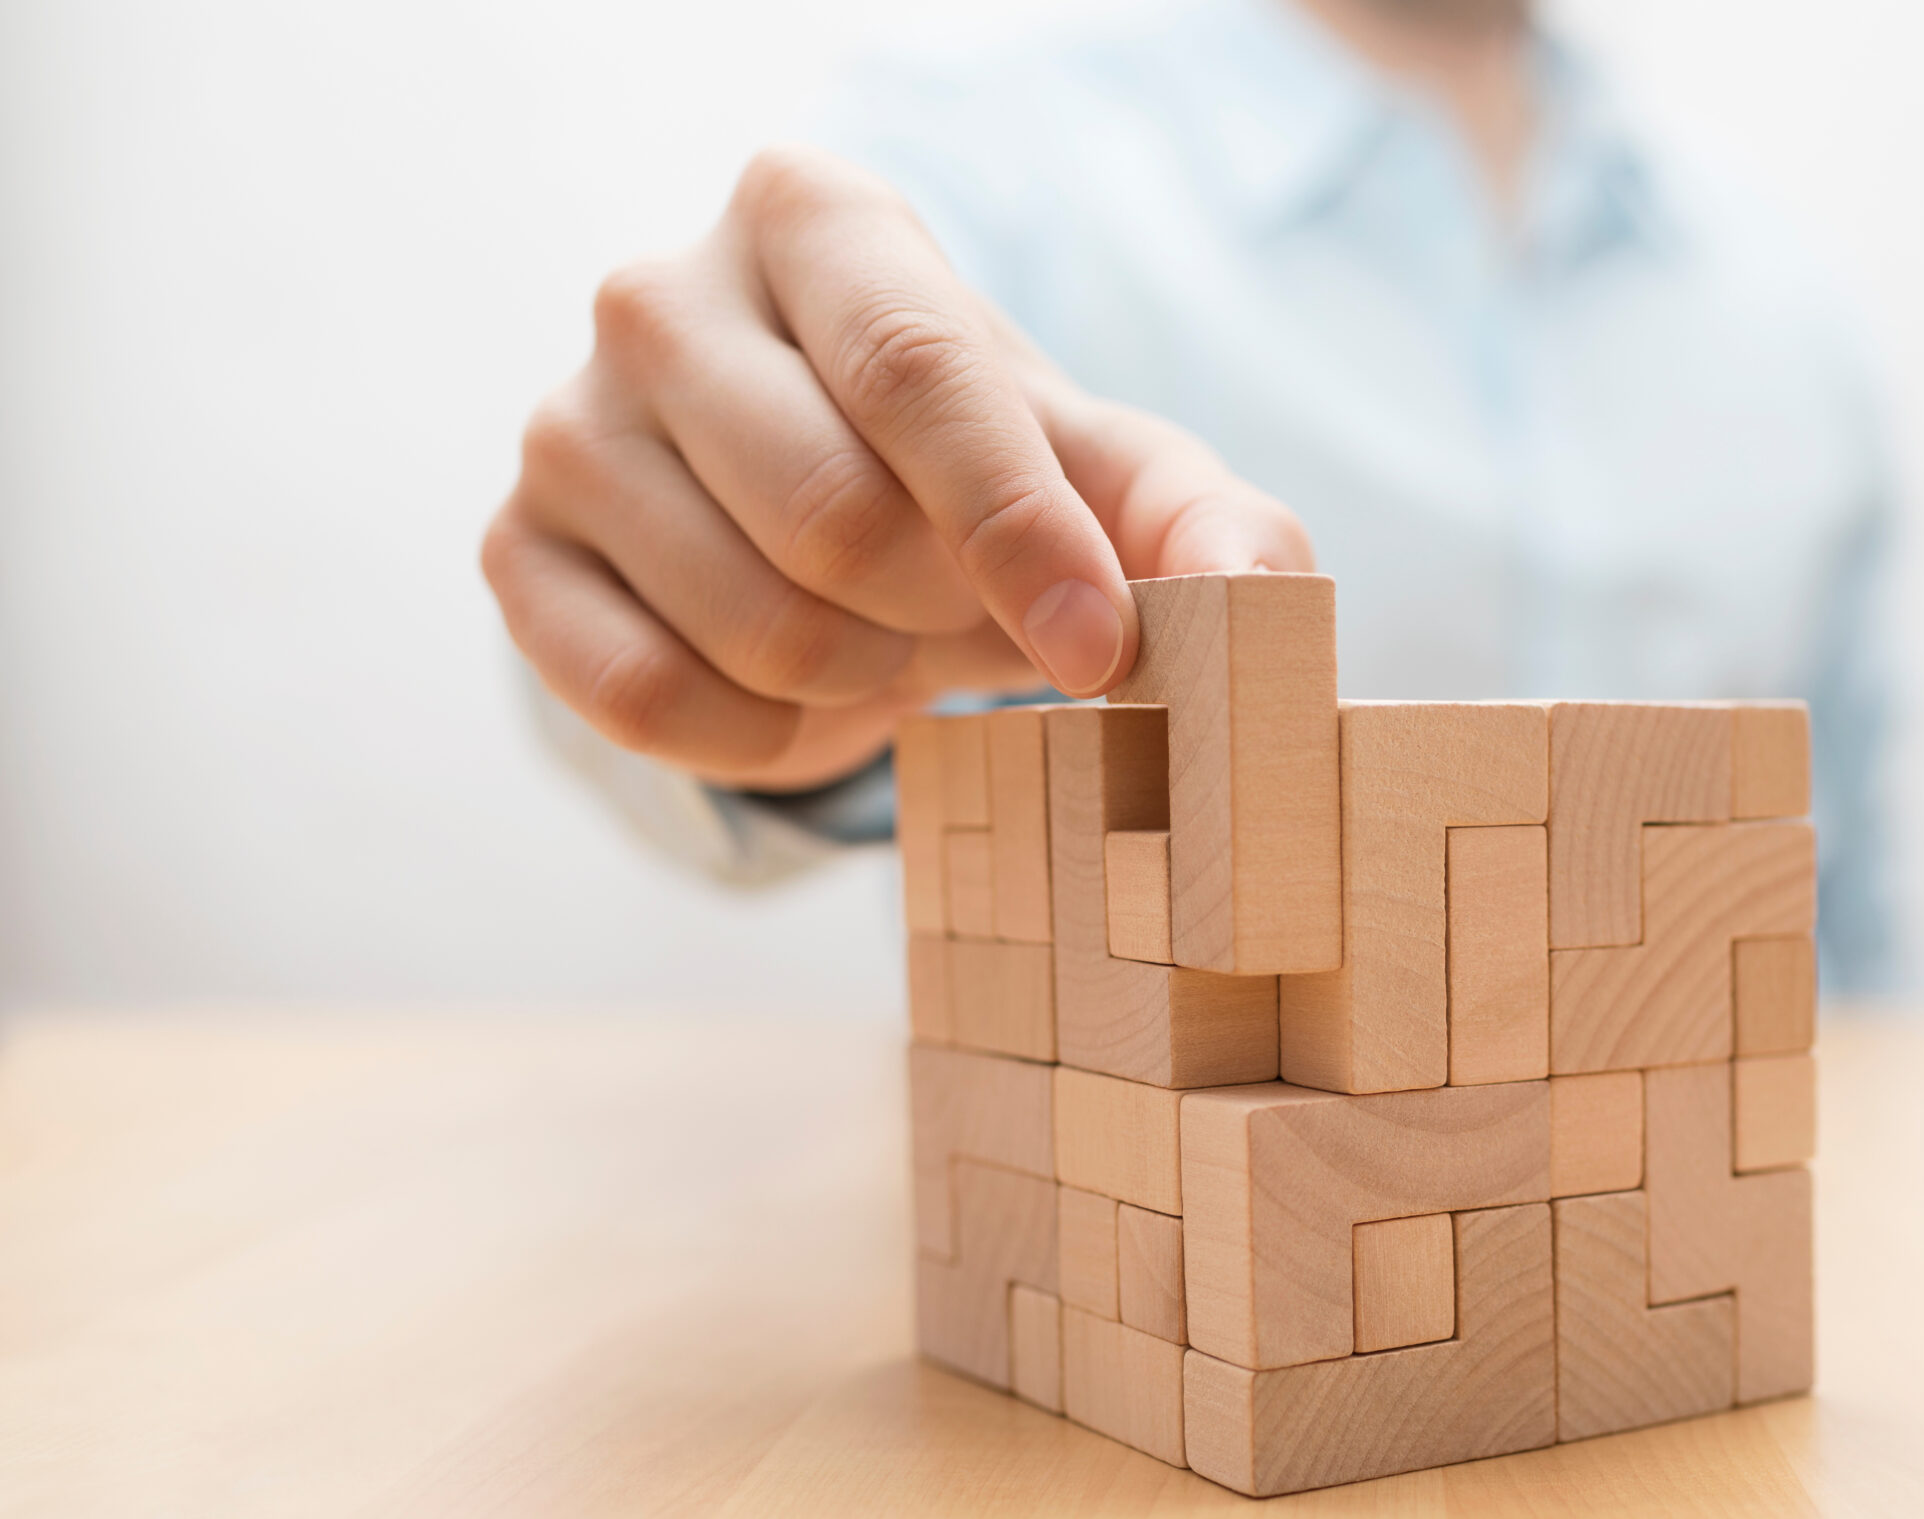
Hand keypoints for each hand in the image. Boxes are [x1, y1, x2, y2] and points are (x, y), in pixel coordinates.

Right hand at [482, 146, 1312, 789]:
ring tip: (883, 638)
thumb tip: (1255, 600)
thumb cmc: (986, 485)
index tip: (1099, 646)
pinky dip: (761, 740)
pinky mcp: (513, 551)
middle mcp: (660, 293)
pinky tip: (799, 693)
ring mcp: (564, 420)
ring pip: (750, 623)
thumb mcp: (1117, 484)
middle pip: (829, 514)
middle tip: (962, 616)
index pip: (917, 368)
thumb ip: (1218, 529)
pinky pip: (644, 701)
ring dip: (861, 679)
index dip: (1017, 528)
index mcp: (817, 217)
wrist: (833, 534)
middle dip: (939, 613)